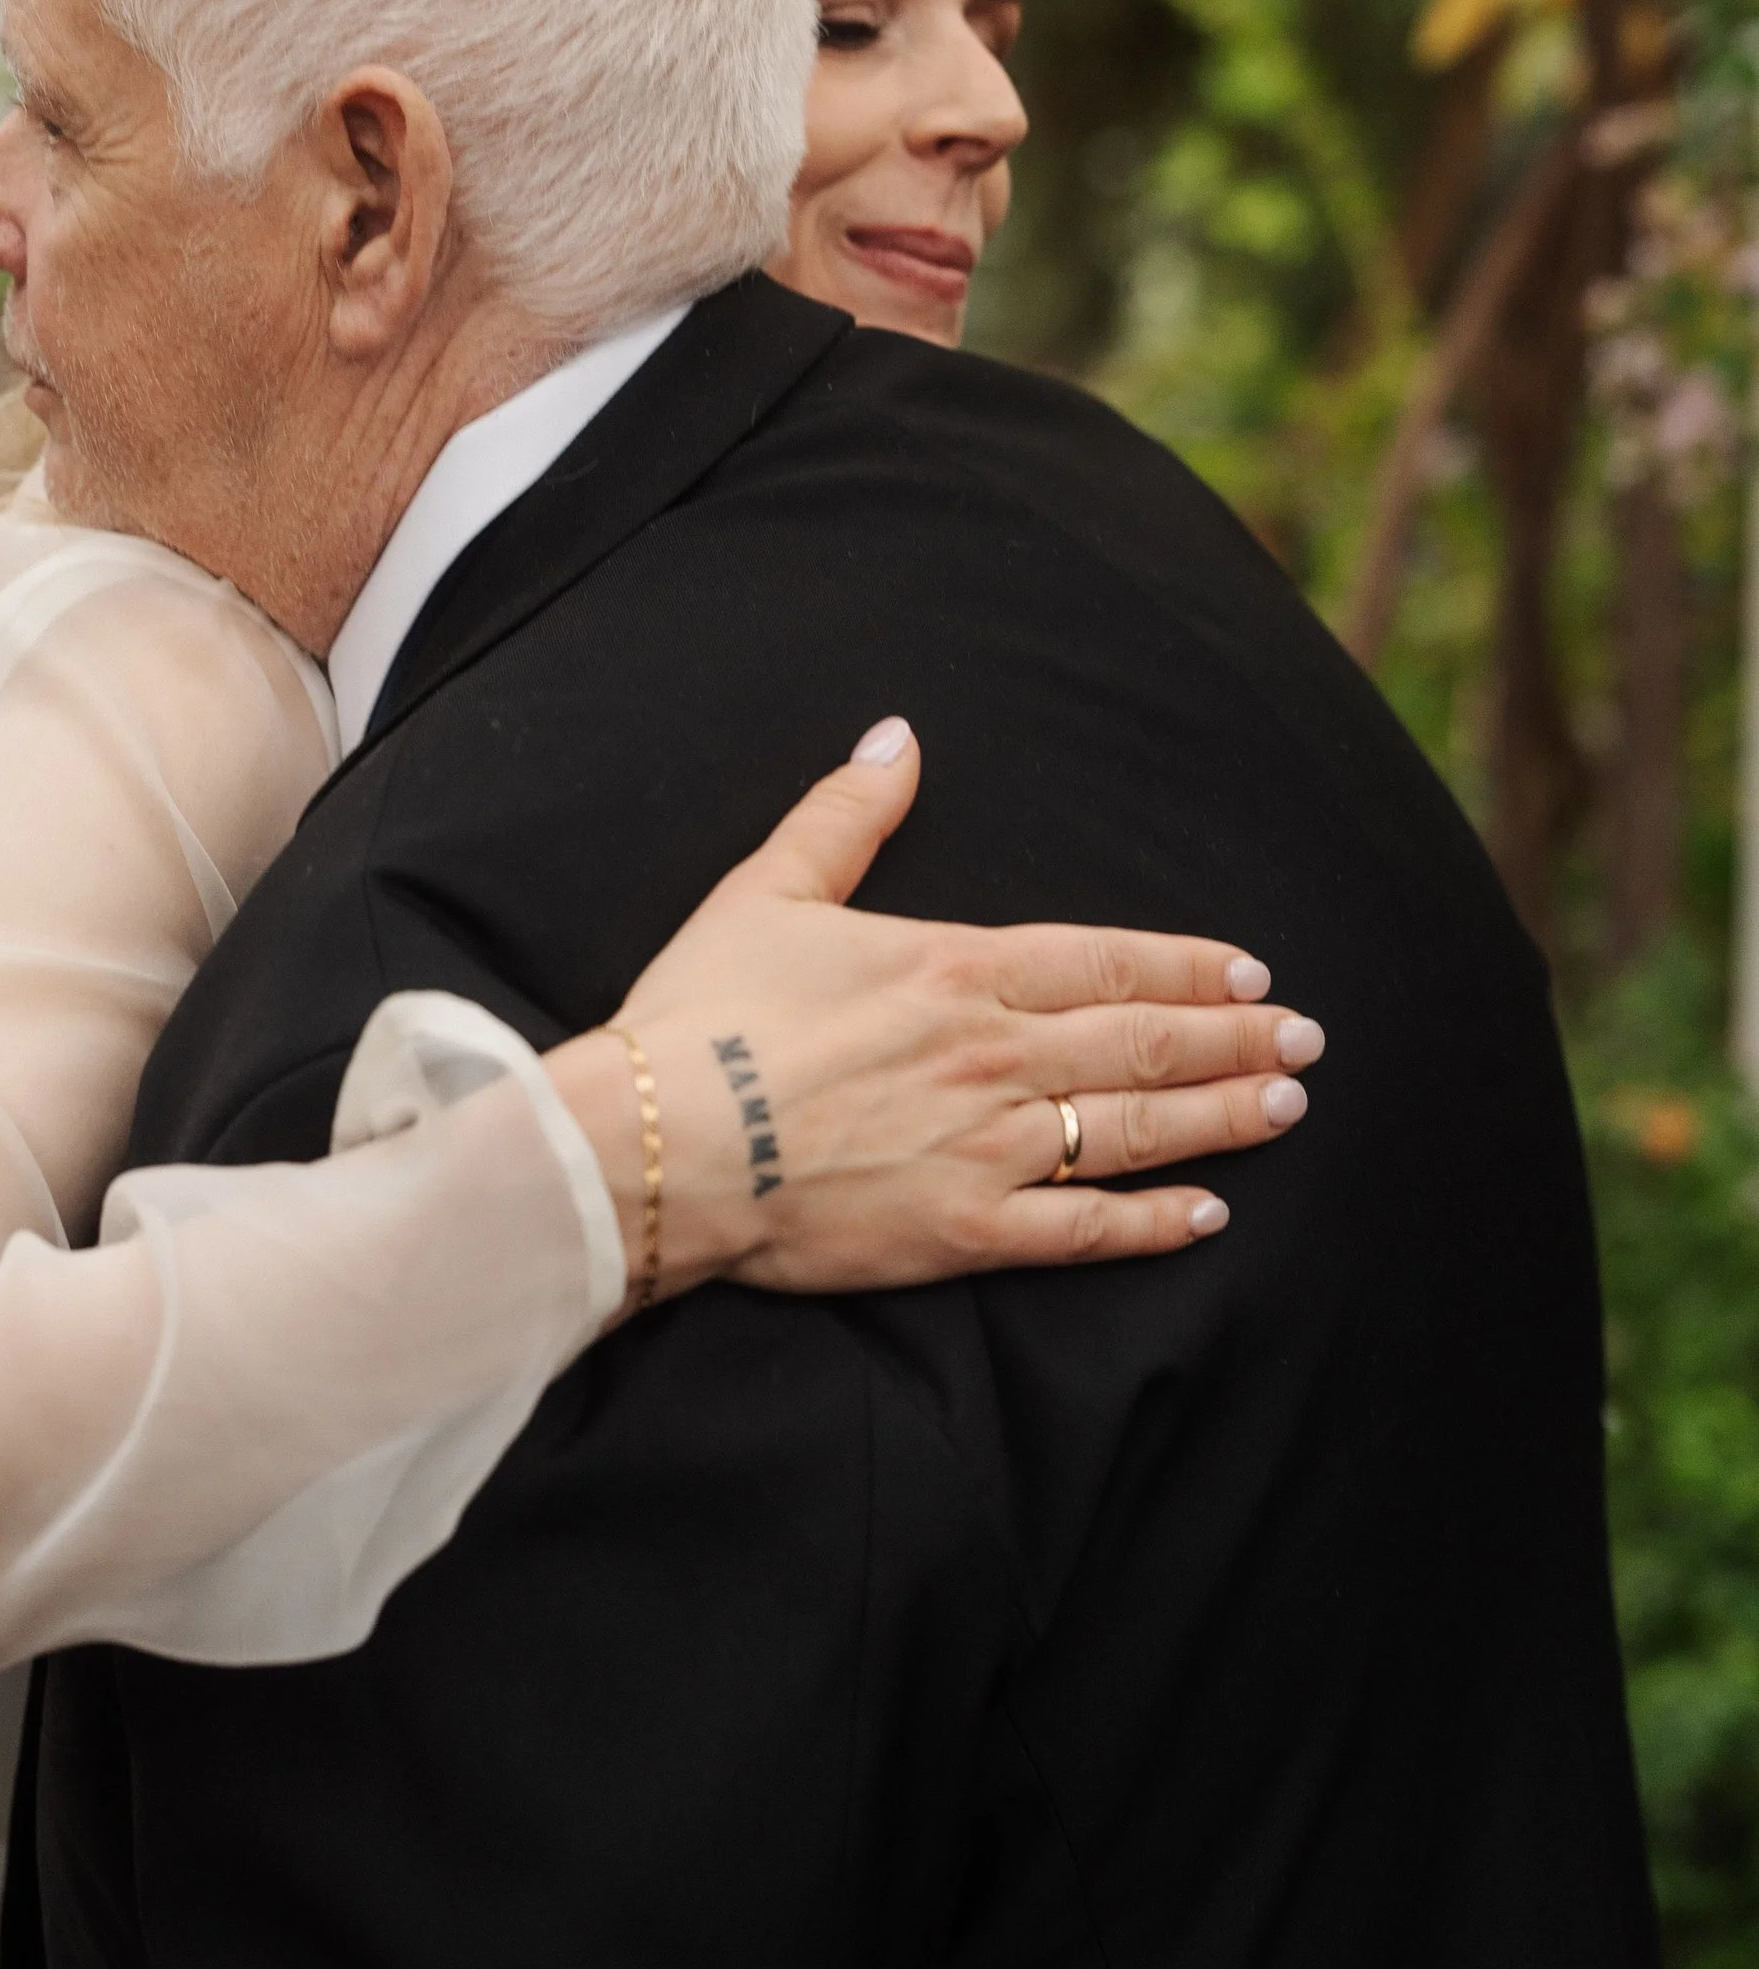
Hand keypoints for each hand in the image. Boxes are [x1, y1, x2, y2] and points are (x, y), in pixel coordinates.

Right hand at [547, 721, 1319, 1305]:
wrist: (658, 1142)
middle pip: (1143, 1041)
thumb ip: (845, 814)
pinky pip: (1083, 1230)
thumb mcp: (768, 889)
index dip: (1187, 966)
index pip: (1105, 960)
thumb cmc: (704, 1014)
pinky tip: (1208, 1214)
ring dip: (1220, 1114)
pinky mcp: (963, 1229)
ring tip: (1287, 1105)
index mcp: (956, 967)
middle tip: (1308, 1041)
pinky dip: (1153, 1223)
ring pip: (1134, 1129)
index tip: (1253, 973)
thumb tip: (897, 738)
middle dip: (1233, 1038)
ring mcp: (988, 1146)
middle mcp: (994, 1054)